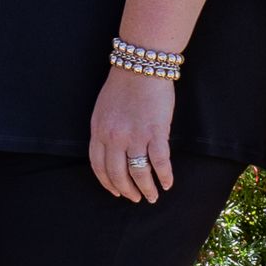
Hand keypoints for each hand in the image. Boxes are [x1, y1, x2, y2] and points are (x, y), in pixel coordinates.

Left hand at [86, 66, 177, 202]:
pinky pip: (160, 162)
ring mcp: (135, 136)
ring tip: (152, 196)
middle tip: (136, 198)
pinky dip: (165, 176)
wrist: (141, 66)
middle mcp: (114, 138)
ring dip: (146, 188)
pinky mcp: (156, 132)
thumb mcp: (102, 110)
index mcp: (98, 132)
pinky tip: (168, 183)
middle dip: (127, 191)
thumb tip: (111, 153)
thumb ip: (104, 132)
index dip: (108, 183)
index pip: (99, 166)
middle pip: (117, 174)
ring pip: (139, 173)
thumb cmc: (122, 86)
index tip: (116, 192)